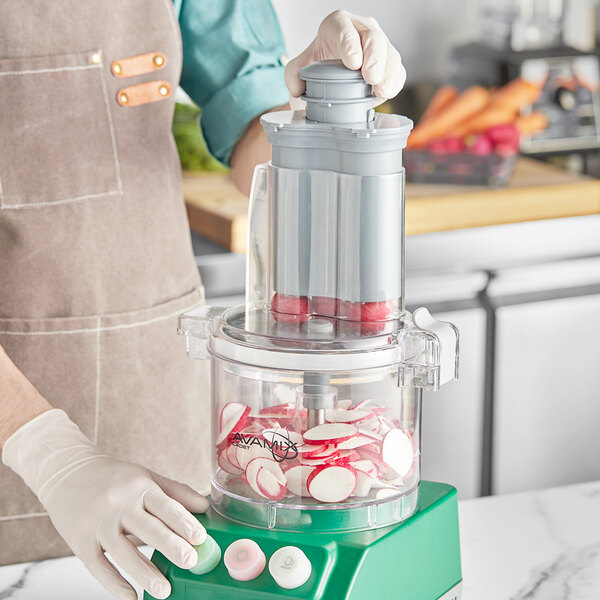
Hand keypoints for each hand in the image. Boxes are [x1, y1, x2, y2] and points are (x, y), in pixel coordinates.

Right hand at [2, 410, 208, 599]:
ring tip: (165, 590)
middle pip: (148, 529)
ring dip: (146, 574)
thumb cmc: (112, 477)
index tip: (200, 538)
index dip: (184, 522)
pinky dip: (115, 584)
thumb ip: (175, 492)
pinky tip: (131, 597)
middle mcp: (118, 504)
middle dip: (171, 547)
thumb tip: (205, 507)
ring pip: (124, 553)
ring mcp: (98, 524)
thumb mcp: (145, 476)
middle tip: (190, 562)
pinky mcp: (79, 542)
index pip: (165, 505)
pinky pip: (99, 567)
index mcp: (138, 486)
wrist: (66, 472)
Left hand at [285, 10, 405, 100]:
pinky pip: (397, 71)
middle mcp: (362, 31)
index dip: (349, 43)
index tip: (352, 62)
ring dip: (387, 73)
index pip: (344, 28)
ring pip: (389, 54)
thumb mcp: (299, 68)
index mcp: (338, 25)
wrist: (333, 77)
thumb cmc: (319, 65)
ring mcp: (379, 48)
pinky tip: (387, 92)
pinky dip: (394, 82)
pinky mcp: (389, 66)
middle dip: (374, 58)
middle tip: (370, 77)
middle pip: (373, 38)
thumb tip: (297, 88)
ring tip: (381, 89)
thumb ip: (293, 74)